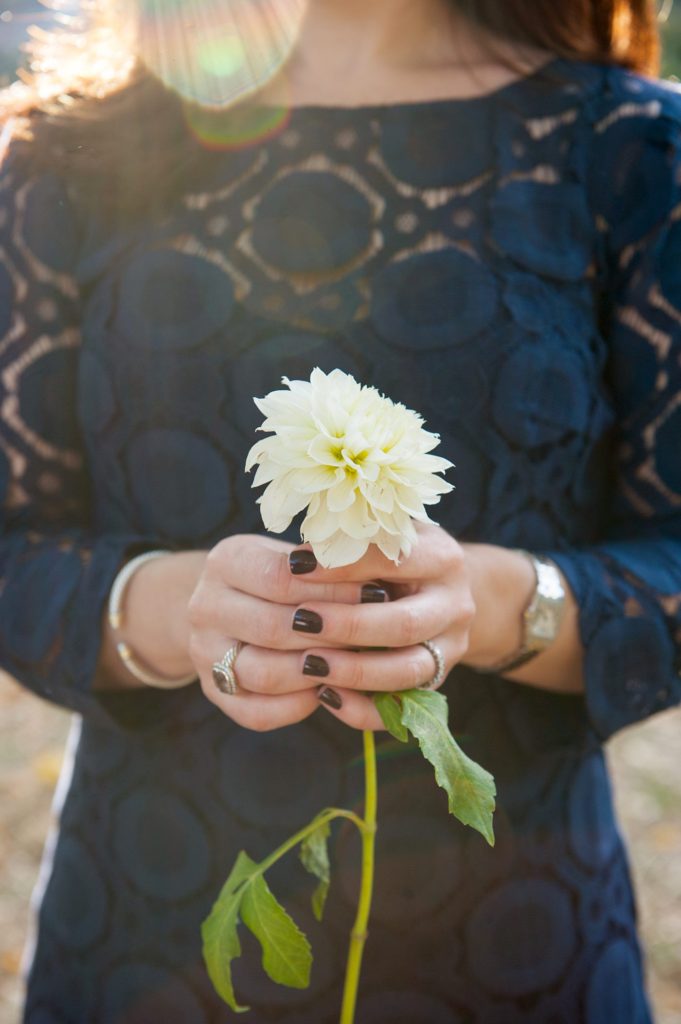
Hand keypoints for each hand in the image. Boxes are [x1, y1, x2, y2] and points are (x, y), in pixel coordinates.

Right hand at [187, 533, 379, 730]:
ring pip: (263, 673)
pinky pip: (256, 712)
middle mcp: (204, 606)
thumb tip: (379, 581)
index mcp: (226, 560)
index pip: (282, 578)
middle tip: (376, 637)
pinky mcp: (213, 691)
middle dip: (332, 635)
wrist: (226, 604)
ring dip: (316, 673)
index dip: (334, 589)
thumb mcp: (293, 556)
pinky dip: (298, 706)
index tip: (378, 593)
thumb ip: (327, 567)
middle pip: (272, 628)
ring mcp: (204, 653)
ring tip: (355, 664)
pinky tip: (328, 691)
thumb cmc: (278, 575)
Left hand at [252, 523, 476, 731]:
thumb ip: (354, 544)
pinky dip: (362, 708)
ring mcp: (450, 648)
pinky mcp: (437, 682)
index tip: (295, 567)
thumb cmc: (398, 557)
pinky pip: (402, 707)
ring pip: (408, 670)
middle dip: (348, 626)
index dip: (343, 566)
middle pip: (404, 624)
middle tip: (300, 621)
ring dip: (355, 671)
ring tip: (308, 663)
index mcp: (442, 558)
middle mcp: (454, 605)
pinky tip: (325, 696)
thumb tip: (299, 558)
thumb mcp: (386, 538)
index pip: (394, 561)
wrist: (444, 590)